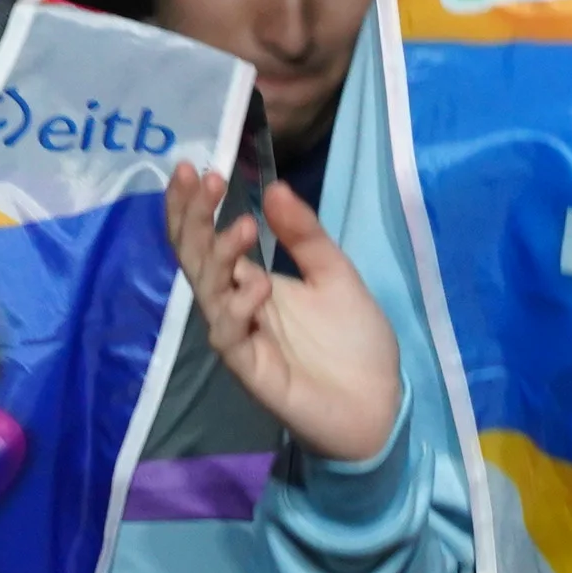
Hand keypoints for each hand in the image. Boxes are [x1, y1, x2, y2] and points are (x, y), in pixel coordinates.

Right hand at [163, 166, 402, 462]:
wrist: (379, 404)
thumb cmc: (355, 341)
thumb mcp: (334, 273)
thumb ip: (304, 235)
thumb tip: (272, 187)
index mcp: (251, 282)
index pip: (208, 239)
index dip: (197, 207)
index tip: (199, 168)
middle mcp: (236, 306)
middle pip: (196, 259)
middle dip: (192, 219)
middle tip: (201, 179)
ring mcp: (240, 337)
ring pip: (206, 293)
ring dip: (217, 256)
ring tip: (239, 228)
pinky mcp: (251, 369)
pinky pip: (228, 335)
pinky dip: (237, 308)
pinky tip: (256, 285)